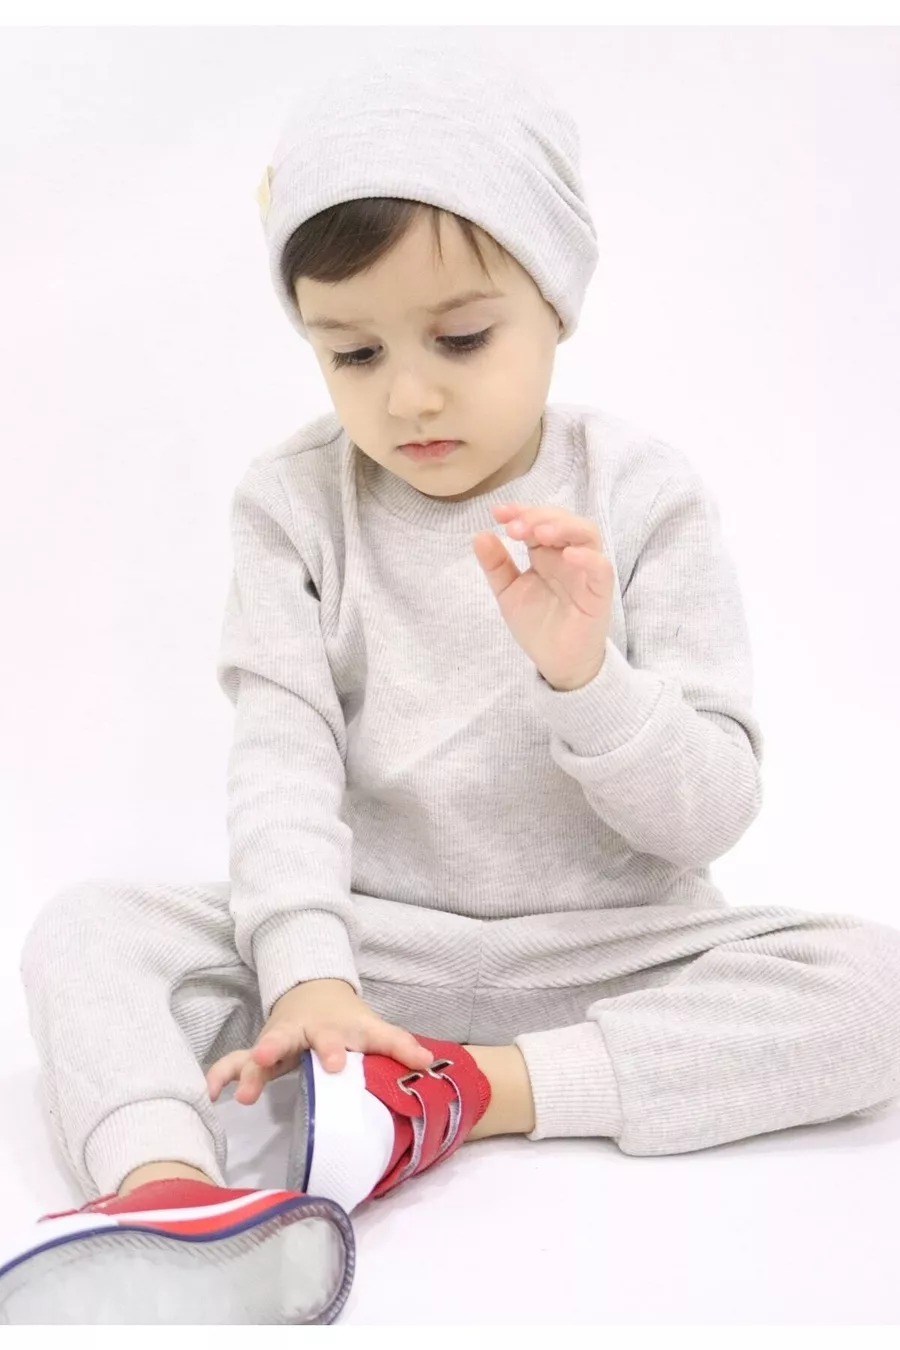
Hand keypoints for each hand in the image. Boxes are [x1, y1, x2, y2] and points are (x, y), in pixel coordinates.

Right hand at [205, 978, 433, 1105]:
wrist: (311, 992)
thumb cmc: (346, 1020)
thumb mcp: (372, 1028)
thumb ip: (398, 1045)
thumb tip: (429, 1064)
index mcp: (331, 1027)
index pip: (335, 1037)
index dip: (334, 1050)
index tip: (336, 1065)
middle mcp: (300, 1030)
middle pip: (288, 1038)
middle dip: (277, 1048)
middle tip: (268, 1059)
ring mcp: (276, 1040)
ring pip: (258, 1052)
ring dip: (248, 1069)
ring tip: (240, 1093)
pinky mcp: (259, 1053)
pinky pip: (235, 1063)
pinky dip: (222, 1075)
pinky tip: (211, 1092)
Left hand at [472, 503, 613, 690]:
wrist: (556, 662)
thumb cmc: (537, 625)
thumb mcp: (508, 592)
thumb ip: (496, 565)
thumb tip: (479, 535)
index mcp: (546, 553)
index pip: (538, 521)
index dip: (520, 511)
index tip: (497, 513)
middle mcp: (568, 556)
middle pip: (563, 520)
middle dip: (538, 517)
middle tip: (514, 528)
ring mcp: (586, 572)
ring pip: (587, 534)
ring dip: (564, 527)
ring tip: (540, 534)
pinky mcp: (600, 593)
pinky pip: (601, 568)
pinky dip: (587, 558)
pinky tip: (568, 555)